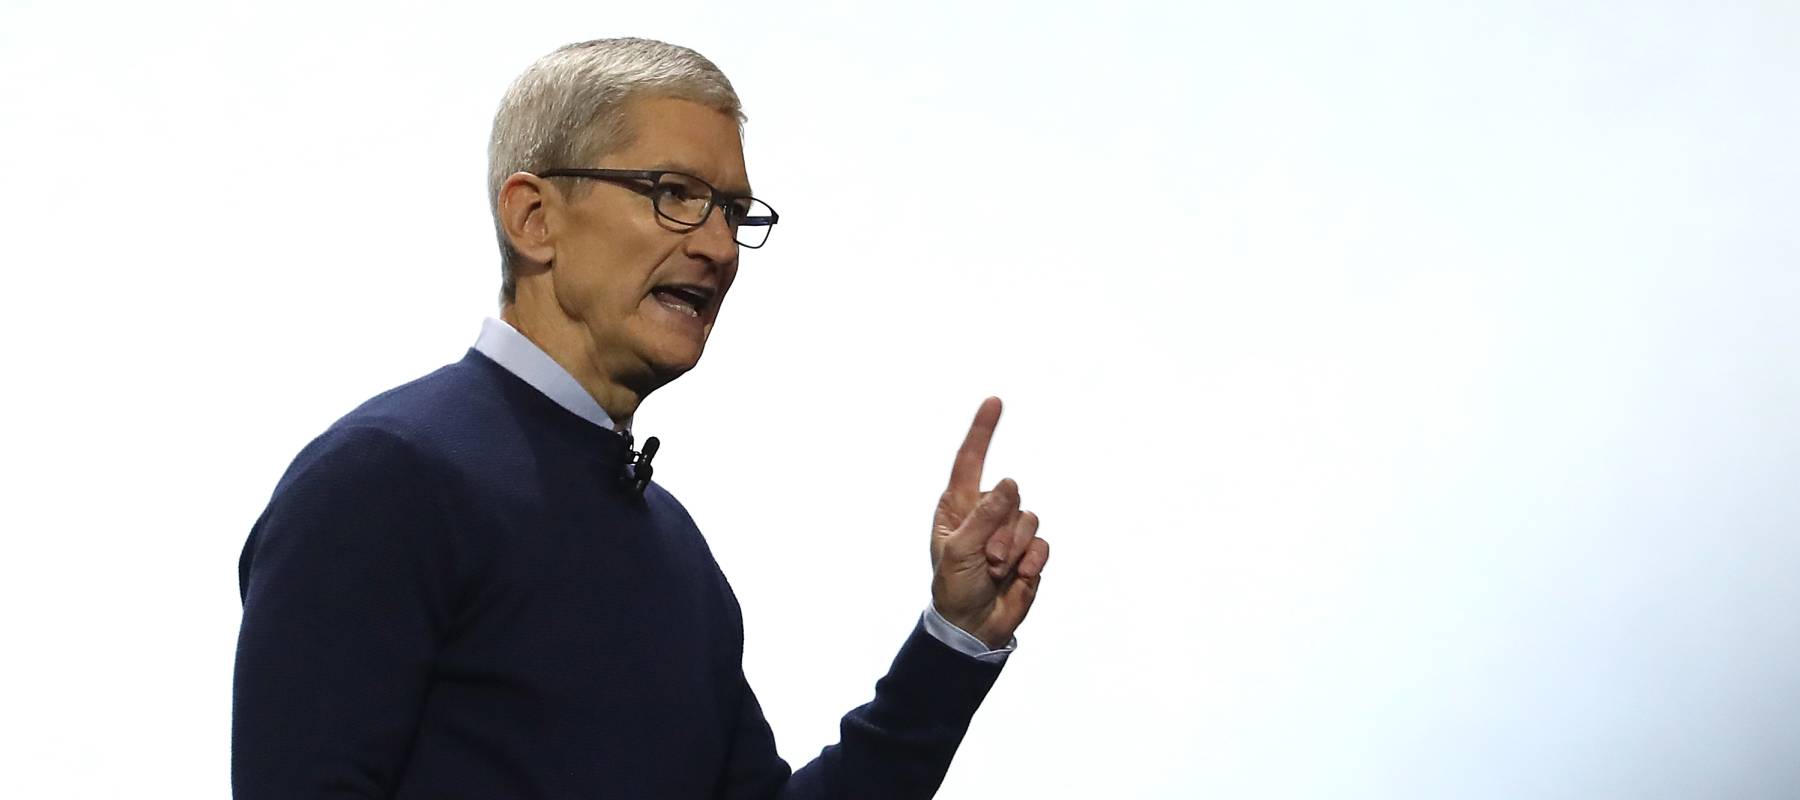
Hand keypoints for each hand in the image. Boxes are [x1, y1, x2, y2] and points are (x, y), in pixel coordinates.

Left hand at [929, 397, 1050, 649]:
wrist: (974, 626)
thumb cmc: (954, 587)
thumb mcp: (959, 551)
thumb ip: (984, 515)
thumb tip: (1008, 482)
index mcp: (958, 506)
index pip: (970, 461)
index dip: (983, 431)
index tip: (994, 402)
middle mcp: (986, 512)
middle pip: (1010, 496)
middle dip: (1001, 531)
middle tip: (986, 560)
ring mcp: (1009, 532)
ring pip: (1029, 519)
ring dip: (1014, 549)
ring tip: (996, 571)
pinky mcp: (1030, 552)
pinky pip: (1042, 544)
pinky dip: (1032, 562)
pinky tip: (1018, 578)